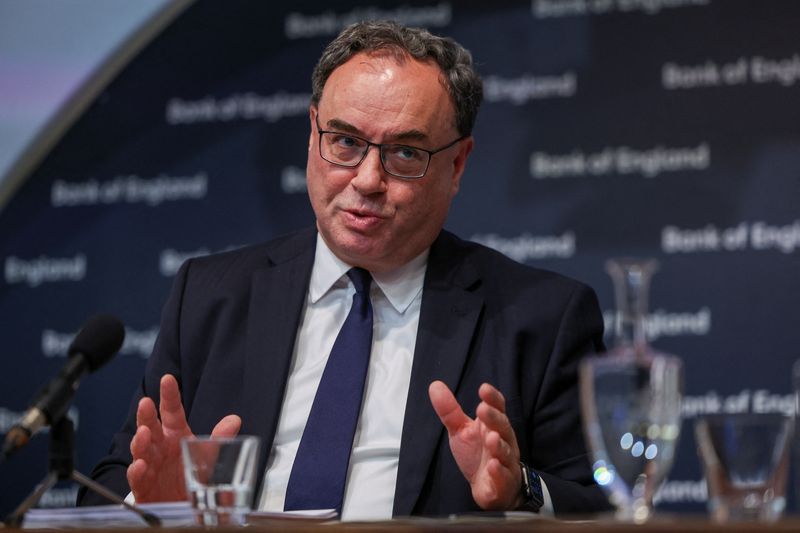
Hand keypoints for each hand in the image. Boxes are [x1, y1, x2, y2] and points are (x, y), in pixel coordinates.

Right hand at [127, 374, 241, 501]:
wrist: (182, 506)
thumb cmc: (190, 476)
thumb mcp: (209, 456)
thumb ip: (219, 439)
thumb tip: (234, 420)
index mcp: (176, 435)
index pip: (172, 412)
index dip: (169, 395)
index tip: (167, 379)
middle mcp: (161, 448)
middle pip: (151, 427)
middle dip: (146, 415)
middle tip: (145, 403)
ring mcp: (150, 466)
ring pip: (141, 450)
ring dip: (141, 440)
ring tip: (144, 433)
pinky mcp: (144, 487)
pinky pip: (138, 478)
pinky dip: (137, 472)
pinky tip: (140, 465)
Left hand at [428, 380, 521, 509]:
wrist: (491, 488)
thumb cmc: (477, 454)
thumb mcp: (460, 430)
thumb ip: (450, 410)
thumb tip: (435, 385)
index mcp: (493, 425)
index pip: (497, 408)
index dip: (492, 398)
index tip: (483, 388)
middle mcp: (503, 441)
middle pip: (502, 427)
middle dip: (494, 418)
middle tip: (482, 409)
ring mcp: (506, 462)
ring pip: (505, 452)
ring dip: (499, 445)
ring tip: (490, 437)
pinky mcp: (503, 483)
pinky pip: (504, 477)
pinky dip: (499, 472)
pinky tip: (493, 466)